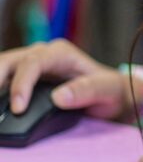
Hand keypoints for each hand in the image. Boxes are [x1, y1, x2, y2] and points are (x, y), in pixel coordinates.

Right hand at [0, 39, 131, 120]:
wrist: (113, 95)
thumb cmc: (111, 90)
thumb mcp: (109, 89)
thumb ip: (87, 91)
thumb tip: (58, 97)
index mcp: (61, 53)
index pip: (33, 63)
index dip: (21, 84)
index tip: (18, 108)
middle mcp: (42, 54)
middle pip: (10, 61)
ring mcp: (31, 65)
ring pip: (3, 67)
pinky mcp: (25, 78)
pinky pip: (5, 80)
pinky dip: (0, 90)